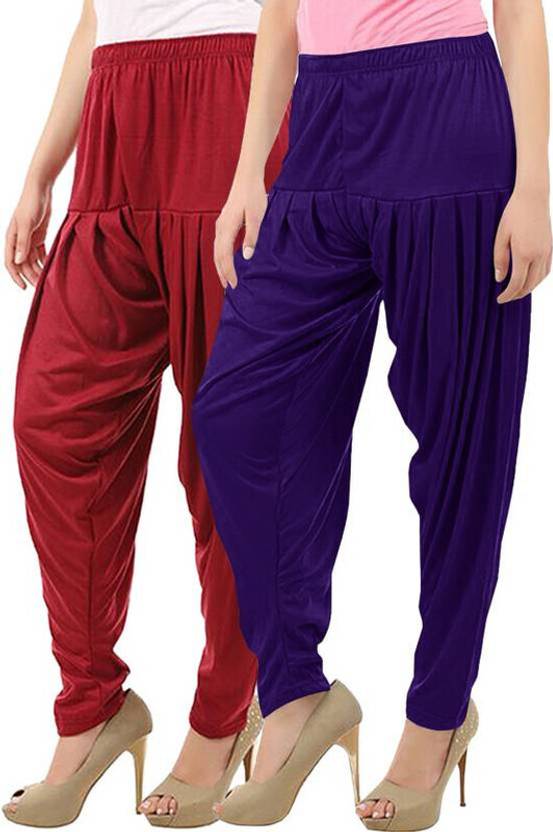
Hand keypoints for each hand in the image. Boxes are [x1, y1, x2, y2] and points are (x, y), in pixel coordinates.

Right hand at [5, 180, 51, 289]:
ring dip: (38, 270)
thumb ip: (22, 243)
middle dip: (31, 276)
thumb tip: (17, 261)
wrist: (41, 189)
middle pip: (23, 264)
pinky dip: (44, 261)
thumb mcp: (26, 224)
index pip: (10, 262)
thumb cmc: (31, 204)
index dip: (16, 277)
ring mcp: (29, 239)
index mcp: (11, 238)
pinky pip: (40, 253)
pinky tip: (51, 268)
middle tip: (42, 287)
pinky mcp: (38, 236)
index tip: (25, 287)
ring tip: (48, 280)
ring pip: (32, 260)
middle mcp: (18, 241)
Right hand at [214, 176, 267, 289]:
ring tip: (225, 280)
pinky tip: (227, 262)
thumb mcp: (256, 217)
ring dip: (220, 267)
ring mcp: (220, 225)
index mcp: (226, 229)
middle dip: (222, 274)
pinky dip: (221, 257)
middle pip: (217, 257)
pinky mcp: (223, 222)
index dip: (229, 273)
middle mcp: (220, 228)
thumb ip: (251, 237)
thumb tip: (246, 257)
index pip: (225, 257)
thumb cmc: (253, 195)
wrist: (247, 177)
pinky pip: (219, 245)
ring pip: (216, 251)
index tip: (235, 286)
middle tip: (229, 289)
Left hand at [494, 188, 551, 302]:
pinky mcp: (550, 248)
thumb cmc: (513, 214)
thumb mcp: (500, 237)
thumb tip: (500, 279)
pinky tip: (529, 279)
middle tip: (506, 298)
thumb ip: (500, 259)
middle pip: (530, 285)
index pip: (517, 283)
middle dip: (517, 295)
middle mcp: (538, 255)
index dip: (508, 295)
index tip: (499, 300)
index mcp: (524, 253)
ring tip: (516, 291)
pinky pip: (546, 270)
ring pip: (539, 279)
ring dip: (528, 288)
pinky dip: (537, 279)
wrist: (533, 197)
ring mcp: (547, 252)